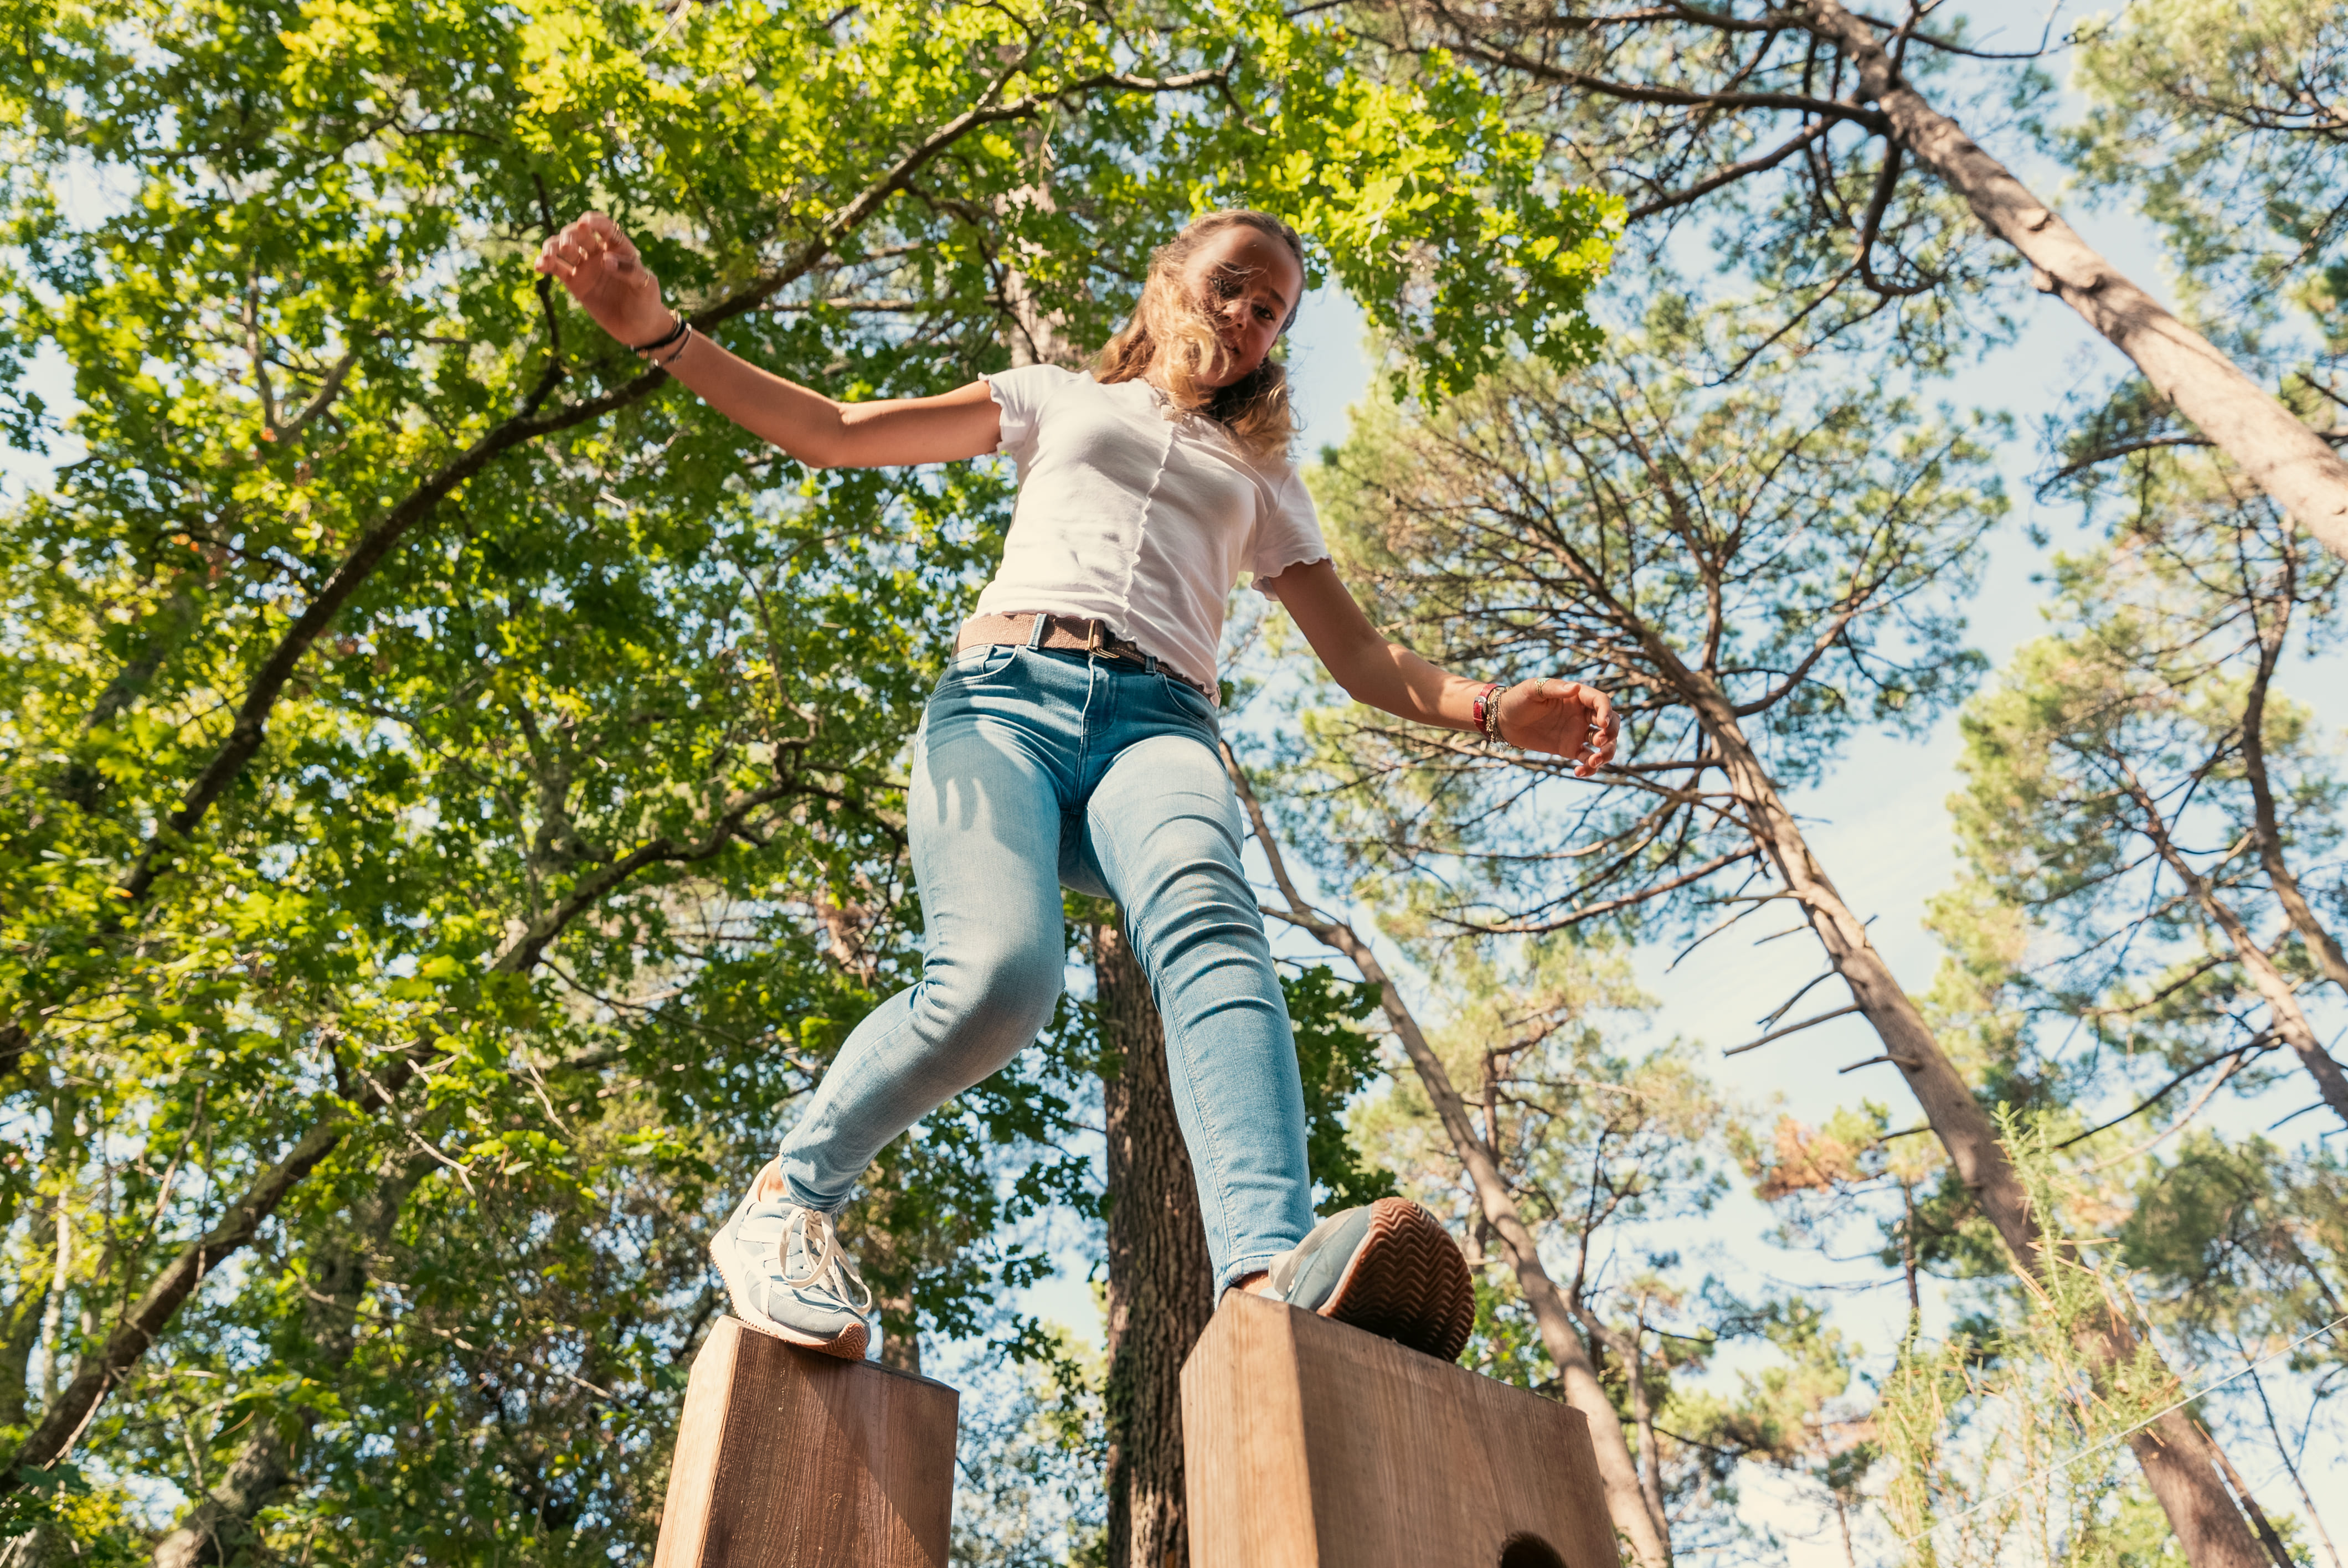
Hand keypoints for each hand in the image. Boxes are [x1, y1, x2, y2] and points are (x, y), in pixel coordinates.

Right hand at [534, 212, 672, 347]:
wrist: (639, 328)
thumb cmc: (647, 302)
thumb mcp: (645, 285)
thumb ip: (628, 270)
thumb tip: (604, 259)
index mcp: (619, 247)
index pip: (604, 227)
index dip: (593, 221)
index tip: (584, 223)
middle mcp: (599, 253)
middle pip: (579, 234)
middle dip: (570, 236)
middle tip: (567, 247)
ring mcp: (585, 267)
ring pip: (563, 249)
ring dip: (552, 247)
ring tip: (547, 257)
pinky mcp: (575, 283)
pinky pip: (557, 269)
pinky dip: (546, 265)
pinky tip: (538, 266)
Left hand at [1497, 679, 1618, 776]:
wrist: (1504, 721)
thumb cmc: (1517, 699)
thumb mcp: (1532, 690)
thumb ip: (1553, 688)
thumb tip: (1575, 688)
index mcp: (1577, 697)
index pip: (1601, 702)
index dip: (1606, 712)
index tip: (1602, 724)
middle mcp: (1582, 714)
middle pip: (1611, 723)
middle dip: (1612, 733)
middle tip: (1599, 741)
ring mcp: (1578, 732)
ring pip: (1604, 744)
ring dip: (1606, 753)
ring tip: (1593, 762)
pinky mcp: (1571, 748)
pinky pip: (1587, 759)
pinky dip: (1589, 767)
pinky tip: (1578, 772)